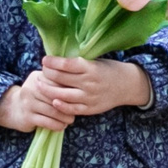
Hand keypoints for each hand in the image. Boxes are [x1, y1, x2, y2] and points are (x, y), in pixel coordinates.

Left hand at [0, 56, 152, 131]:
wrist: (127, 85)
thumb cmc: (108, 70)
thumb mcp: (96, 61)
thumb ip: (79, 62)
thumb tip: (56, 59)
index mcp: (91, 68)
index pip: (66, 65)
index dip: (52, 62)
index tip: (44, 60)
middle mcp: (89, 83)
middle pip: (61, 79)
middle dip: (47, 75)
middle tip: (41, 71)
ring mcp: (89, 97)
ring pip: (62, 95)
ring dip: (48, 90)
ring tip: (40, 85)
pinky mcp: (90, 108)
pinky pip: (71, 109)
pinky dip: (60, 105)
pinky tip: (52, 100)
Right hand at [0, 73, 73, 133]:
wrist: (11, 108)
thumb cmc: (33, 96)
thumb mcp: (40, 83)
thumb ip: (55, 81)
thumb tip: (78, 85)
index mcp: (37, 77)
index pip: (57, 82)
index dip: (69, 90)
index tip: (77, 96)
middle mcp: (31, 89)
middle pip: (56, 97)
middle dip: (68, 105)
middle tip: (76, 111)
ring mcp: (28, 103)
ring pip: (53, 111)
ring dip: (64, 117)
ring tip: (70, 120)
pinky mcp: (27, 117)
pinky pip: (47, 122)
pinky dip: (57, 125)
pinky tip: (61, 126)